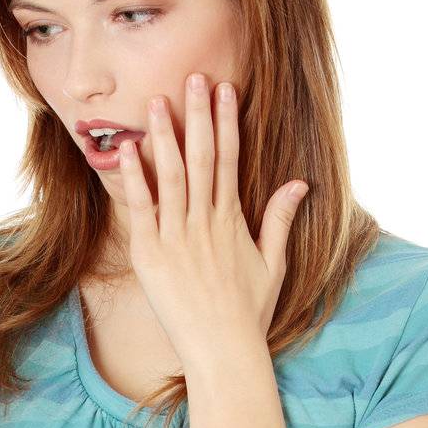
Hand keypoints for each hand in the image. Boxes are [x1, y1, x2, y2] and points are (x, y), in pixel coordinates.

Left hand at [117, 72, 308, 372]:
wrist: (222, 351)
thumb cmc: (248, 313)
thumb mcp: (273, 264)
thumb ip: (280, 220)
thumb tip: (299, 183)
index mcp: (232, 221)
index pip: (229, 160)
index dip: (226, 123)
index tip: (224, 90)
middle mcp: (205, 223)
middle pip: (201, 158)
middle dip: (197, 115)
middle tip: (192, 77)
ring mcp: (176, 238)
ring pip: (170, 177)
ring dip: (163, 136)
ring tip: (154, 102)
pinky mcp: (151, 255)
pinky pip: (142, 209)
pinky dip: (135, 178)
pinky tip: (128, 150)